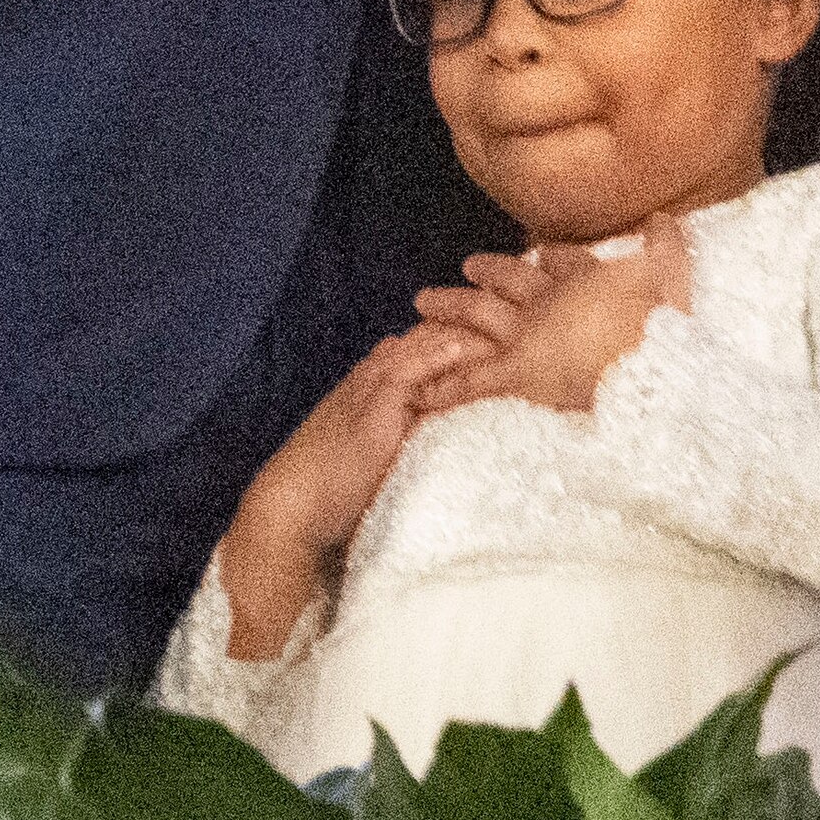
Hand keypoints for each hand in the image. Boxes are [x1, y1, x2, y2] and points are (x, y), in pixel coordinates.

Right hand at [208, 319, 488, 654]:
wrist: (294, 504)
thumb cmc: (336, 484)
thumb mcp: (383, 446)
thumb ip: (412, 428)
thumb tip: (449, 423)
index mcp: (381, 378)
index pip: (433, 338)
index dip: (472, 330)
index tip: (514, 327)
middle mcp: (378, 372)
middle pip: (436, 330)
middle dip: (480, 321)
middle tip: (526, 314)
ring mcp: (373, 383)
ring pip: (428, 341)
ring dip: (470, 332)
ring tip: (514, 324)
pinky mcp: (371, 403)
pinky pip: (410, 368)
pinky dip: (441, 357)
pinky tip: (472, 350)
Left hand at [417, 234, 696, 418]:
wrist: (644, 358)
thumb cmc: (660, 318)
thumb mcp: (671, 273)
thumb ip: (666, 244)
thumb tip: (664, 216)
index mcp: (585, 277)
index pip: (561, 260)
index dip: (550, 257)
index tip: (541, 253)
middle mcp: (548, 299)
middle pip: (508, 278)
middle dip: (488, 272)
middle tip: (467, 266)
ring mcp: (527, 333)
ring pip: (477, 314)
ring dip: (450, 307)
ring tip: (422, 302)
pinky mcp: (516, 370)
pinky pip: (472, 378)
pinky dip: (446, 385)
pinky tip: (422, 391)